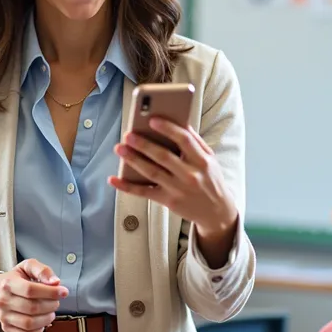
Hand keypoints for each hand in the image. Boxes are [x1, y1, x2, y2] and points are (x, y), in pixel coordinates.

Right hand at [0, 258, 67, 331]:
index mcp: (8, 283)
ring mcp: (4, 316)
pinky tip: (42, 322)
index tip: (63, 292)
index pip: (30, 290)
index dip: (50, 292)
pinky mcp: (6, 328)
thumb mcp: (28, 266)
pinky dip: (38, 331)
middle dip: (50, 305)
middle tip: (56, 302)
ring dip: (46, 319)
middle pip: (32, 308)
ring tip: (50, 311)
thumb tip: (55, 282)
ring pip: (29, 324)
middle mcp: (3, 301)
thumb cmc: (16, 278)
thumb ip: (42, 270)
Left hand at [109, 120, 237, 237]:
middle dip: (144, 145)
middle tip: (128, 134)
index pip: (184, 140)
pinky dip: (127, 186)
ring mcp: (178, 189)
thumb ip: (195, 141)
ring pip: (152, 172)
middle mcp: (190, 175)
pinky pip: (144, 192)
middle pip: (163, 156)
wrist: (217, 211)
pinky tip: (114, 179)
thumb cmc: (210, 179)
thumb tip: (179, 121)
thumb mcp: (210, 159)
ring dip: (133, 160)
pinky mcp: (168, 201)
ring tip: (120, 148)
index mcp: (202, 161)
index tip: (152, 119)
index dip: (168, 129)